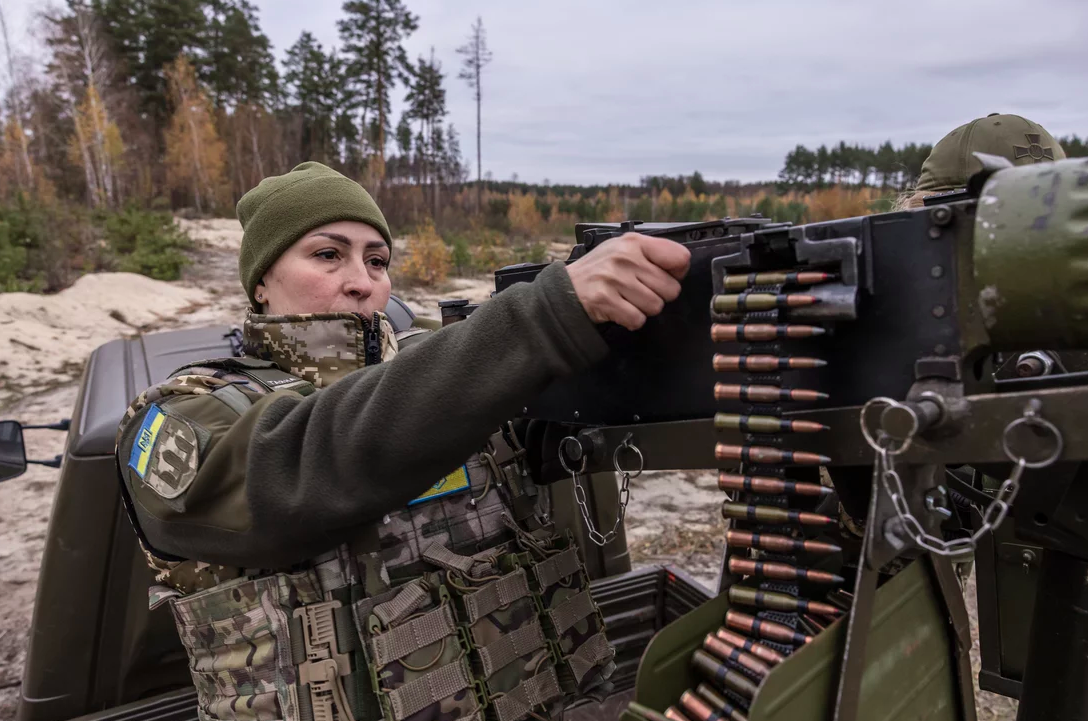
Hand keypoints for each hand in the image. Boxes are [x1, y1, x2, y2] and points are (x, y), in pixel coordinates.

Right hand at [566, 232, 690, 329]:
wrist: (566, 288)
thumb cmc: (600, 270)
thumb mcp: (623, 249)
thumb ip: (652, 253)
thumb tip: (681, 267)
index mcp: (634, 242)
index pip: (679, 258)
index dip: (677, 273)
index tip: (665, 275)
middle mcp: (625, 258)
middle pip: (671, 289)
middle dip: (659, 295)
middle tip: (640, 291)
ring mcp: (614, 279)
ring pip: (655, 306)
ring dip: (644, 309)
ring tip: (627, 300)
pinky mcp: (605, 300)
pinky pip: (637, 319)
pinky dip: (631, 320)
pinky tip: (620, 309)